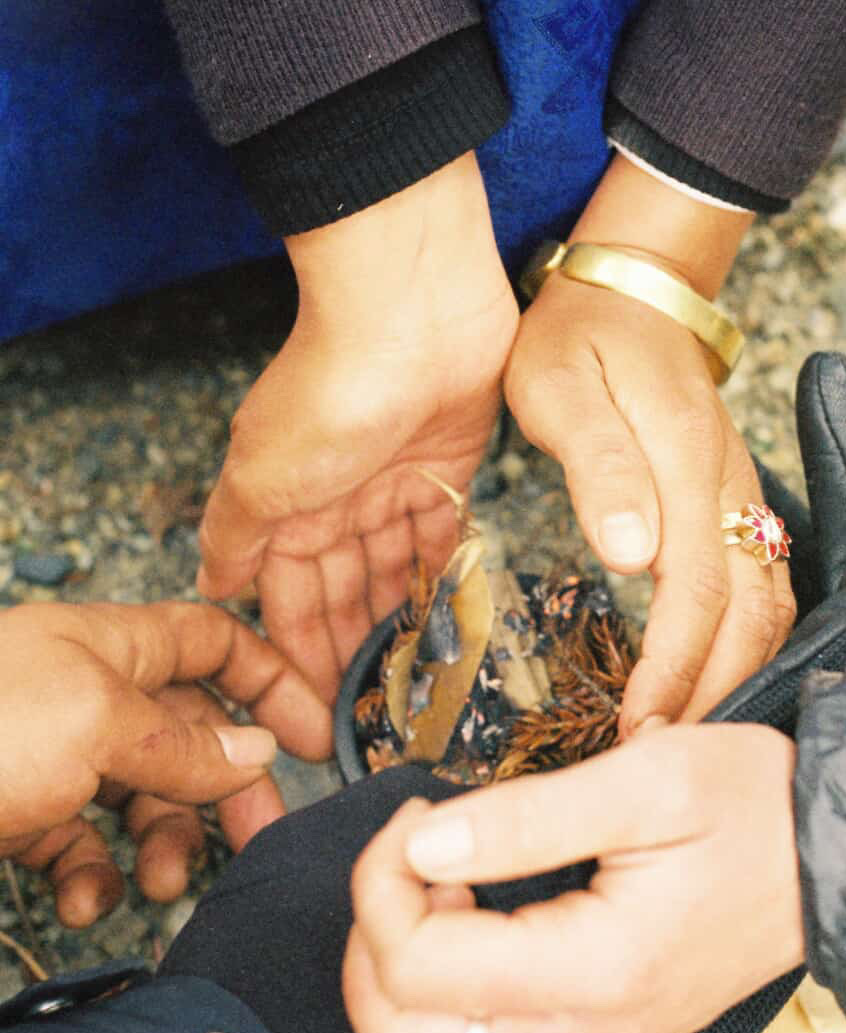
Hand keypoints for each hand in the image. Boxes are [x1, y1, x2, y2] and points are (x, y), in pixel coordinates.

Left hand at [0, 599, 329, 926]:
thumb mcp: (93, 724)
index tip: (314, 736)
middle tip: (259, 836)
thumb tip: (256, 753)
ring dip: (164, 846)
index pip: (214, 644)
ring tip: (158, 884)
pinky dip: (95, 879)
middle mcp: (88, 696)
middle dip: (228, 790)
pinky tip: (84, 899)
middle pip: (190, 733)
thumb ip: (180, 742)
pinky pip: (83, 849)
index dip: (270, 684)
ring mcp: (53, 757)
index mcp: (109, 646)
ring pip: (143, 799)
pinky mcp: (20, 815)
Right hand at [196, 157, 519, 702]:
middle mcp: (335, 497)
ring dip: (398, 622)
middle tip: (373, 718)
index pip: (286, 600)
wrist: (410, 312)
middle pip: (342, 591)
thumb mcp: (260, 476)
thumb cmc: (327, 391)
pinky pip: (441, 536)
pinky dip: (441, 576)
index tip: (314, 721)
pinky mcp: (448, 464)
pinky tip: (448, 623)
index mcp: (283, 504)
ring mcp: (392, 480)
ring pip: (392, 570)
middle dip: (351, 650)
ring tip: (414, 686)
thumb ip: (236, 534)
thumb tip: (209, 584)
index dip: (297, 657)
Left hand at [343, 725, 802, 1032]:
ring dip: (401, 996)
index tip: (421, 814)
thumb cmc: (753, 804)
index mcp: (596, 970)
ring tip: (441, 906)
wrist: (835, 854)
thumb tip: (424, 845)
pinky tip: (470, 951)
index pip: (419, 966)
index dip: (383, 881)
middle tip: (416, 862)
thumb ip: (526, 817)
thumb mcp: (647, 778)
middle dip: (374, 944)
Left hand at [506, 156, 793, 731]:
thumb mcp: (560, 385)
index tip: (637, 733)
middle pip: (753, 613)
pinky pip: (764, 582)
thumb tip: (633, 553)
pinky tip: (718, 676)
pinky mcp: (738, 498)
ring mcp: (744, 493)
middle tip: (659, 758)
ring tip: (689, 733)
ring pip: (772, 602)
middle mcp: (734, 486)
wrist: (630, 287)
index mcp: (691, 464)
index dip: (674, 671)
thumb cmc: (576, 337)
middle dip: (715, 692)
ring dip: (741, 672)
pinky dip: (751, 639)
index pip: (699, 593)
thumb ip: (598, 465)